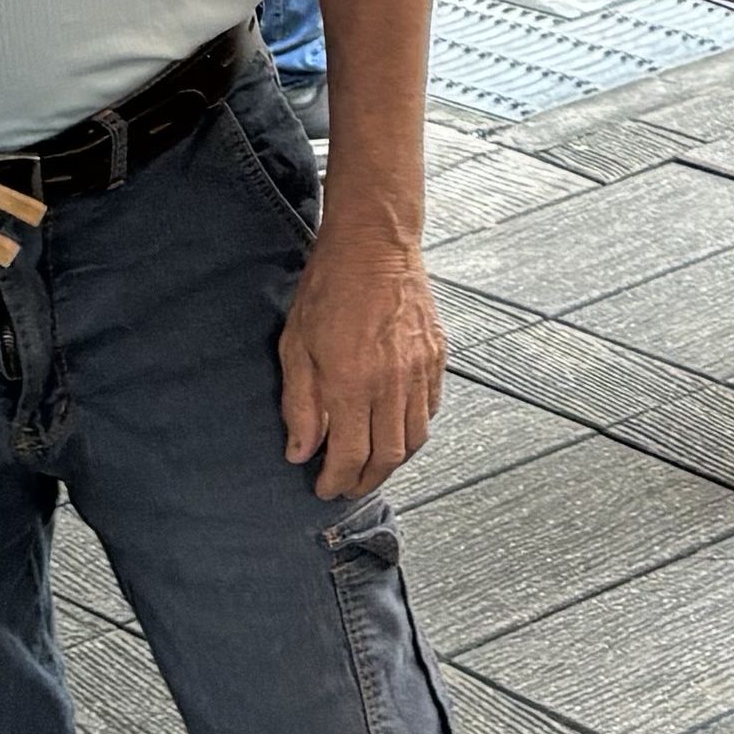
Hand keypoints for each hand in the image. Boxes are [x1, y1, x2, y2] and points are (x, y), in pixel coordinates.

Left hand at [278, 210, 442, 499]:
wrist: (375, 244)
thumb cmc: (330, 287)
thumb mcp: (296, 346)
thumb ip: (300, 404)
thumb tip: (301, 451)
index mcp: (352, 381)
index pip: (350, 454)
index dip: (336, 480)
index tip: (324, 488)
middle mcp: (392, 382)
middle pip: (388, 455)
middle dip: (366, 480)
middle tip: (348, 486)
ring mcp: (420, 370)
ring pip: (416, 438)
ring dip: (393, 460)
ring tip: (372, 465)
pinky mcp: (437, 357)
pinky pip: (431, 409)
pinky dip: (415, 429)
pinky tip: (396, 430)